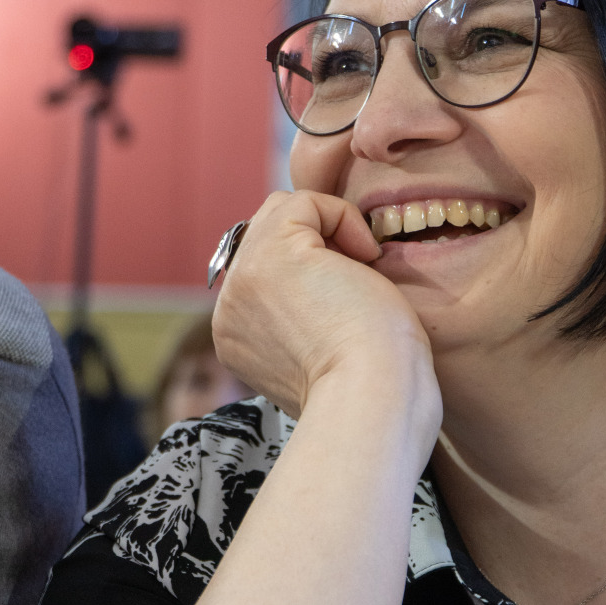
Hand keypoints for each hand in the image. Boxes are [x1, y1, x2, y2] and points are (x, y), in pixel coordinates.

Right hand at [212, 190, 440, 422]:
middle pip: (265, 236)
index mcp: (239, 338)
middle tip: (358, 284)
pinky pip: (303, 202)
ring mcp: (244, 281)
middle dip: (318, 245)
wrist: (375, 403)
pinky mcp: (273, 255)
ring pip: (280, 214)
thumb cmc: (375, 388)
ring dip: (330, 231)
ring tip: (362, 273)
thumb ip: (309, 317)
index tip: (350, 305)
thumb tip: (331, 273)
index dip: (314, 269)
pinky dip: (342, 217)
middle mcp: (230, 309)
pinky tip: (366, 259)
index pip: (265, 273)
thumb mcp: (329, 352)